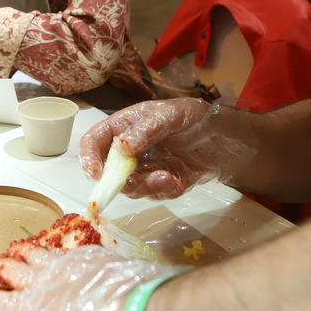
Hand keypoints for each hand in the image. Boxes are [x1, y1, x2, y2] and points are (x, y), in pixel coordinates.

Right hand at [0, 246, 184, 310]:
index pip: (0, 305)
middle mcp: (41, 285)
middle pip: (15, 272)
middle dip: (4, 268)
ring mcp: (64, 265)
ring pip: (38, 253)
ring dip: (26, 252)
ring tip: (19, 248)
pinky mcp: (87, 255)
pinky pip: (66, 250)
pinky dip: (58, 251)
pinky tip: (59, 251)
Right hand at [79, 99, 256, 198]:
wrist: (222, 138)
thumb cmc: (193, 117)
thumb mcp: (169, 115)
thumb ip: (145, 130)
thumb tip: (121, 148)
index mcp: (123, 127)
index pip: (94, 142)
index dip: (88, 157)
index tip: (95, 173)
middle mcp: (128, 150)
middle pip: (108, 171)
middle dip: (121, 180)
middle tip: (136, 182)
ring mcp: (143, 169)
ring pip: (131, 188)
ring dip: (147, 186)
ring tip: (168, 178)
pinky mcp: (160, 184)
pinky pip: (154, 195)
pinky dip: (164, 190)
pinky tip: (178, 181)